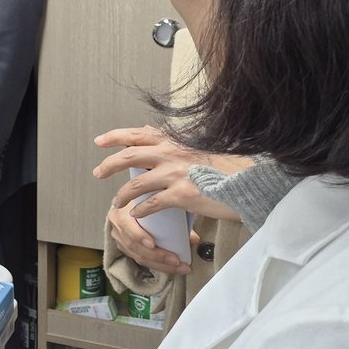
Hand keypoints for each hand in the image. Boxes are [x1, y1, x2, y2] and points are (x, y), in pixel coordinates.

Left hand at [93, 125, 246, 221]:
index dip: (116, 136)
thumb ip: (179, 148)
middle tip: (98, 173)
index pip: (139, 134)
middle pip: (129, 156)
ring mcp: (176, 174)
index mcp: (176, 141)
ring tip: (115, 202)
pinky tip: (136, 214)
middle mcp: (172, 153)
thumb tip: (160, 146)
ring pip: (136, 184)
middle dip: (109, 165)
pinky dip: (140, 210)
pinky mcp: (182, 195)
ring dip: (122, 195)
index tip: (100, 141)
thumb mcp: (200, 150)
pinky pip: (151, 204)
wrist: (251, 183)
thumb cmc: (228, 168)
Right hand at [108, 201, 193, 274]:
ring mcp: (119, 237)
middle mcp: (117, 225)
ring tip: (177, 267)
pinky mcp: (123, 246)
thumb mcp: (157, 203)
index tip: (153, 244)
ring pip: (137, 256)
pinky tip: (168, 267)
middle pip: (134, 245)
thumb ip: (174, 216)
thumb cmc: (145, 202)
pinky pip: (138, 259)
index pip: (126, 225)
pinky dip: (155, 264)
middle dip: (156, 256)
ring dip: (159, 264)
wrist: (130, 203)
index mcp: (123, 210)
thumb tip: (192, 238)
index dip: (138, 236)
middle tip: (175, 261)